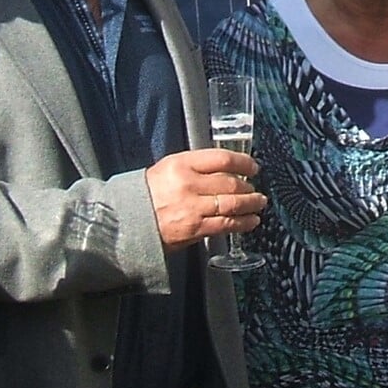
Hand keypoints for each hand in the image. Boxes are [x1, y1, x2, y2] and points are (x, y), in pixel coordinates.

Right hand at [147, 148, 265, 251]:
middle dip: (249, 187)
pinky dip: (243, 223)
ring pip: (232, 204)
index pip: (222, 159)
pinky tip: (251, 221)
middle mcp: (189, 184)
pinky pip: (226, 224)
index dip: (243, 162)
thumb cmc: (149, 193)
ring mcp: (193, 207)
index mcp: (182, 164)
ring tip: (258, 203)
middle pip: (231, 183)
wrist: (128, 220)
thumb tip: (227, 170)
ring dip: (251, 204)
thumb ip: (196, 166)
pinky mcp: (195, 228)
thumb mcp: (169, 168)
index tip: (253, 166)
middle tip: (255, 189)